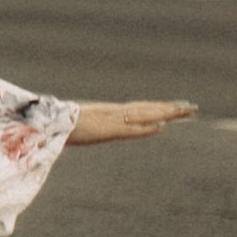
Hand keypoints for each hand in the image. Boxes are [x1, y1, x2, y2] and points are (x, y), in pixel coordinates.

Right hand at [68, 100, 196, 146]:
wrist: (44, 124)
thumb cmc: (58, 127)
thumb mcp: (79, 128)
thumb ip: (91, 127)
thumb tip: (95, 129)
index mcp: (108, 113)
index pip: (138, 109)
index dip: (156, 108)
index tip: (173, 107)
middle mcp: (112, 113)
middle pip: (146, 109)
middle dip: (169, 109)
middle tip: (191, 107)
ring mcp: (110, 120)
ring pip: (143, 115)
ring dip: (165, 114)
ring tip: (185, 112)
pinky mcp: (106, 129)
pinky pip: (129, 128)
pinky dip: (146, 127)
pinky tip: (161, 126)